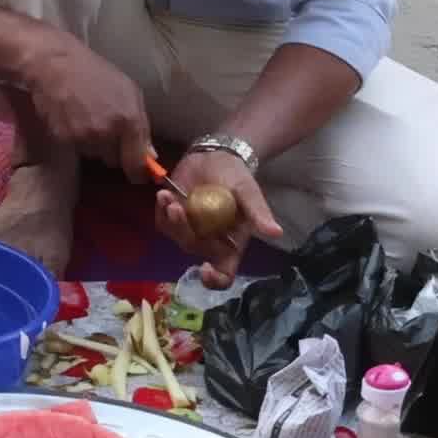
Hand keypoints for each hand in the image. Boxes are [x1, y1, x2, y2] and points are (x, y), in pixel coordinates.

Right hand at [16, 37, 155, 181]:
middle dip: (113, 149)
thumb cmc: (95, 73)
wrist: (56, 65)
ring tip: (87, 117)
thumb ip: (141, 124)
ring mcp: (84, 138)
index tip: (137, 174)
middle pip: (114, 160)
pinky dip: (77, 139)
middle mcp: (107, 133)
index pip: (136, 162)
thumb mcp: (128, 90)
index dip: (137, 172)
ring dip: (94, 143)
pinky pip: (77, 149)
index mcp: (128, 120)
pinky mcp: (65, 140)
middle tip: (105, 126)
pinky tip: (73, 118)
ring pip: (95, 154)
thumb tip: (150, 155)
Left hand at [156, 145, 283, 288]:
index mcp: (231, 244)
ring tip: (167, 196)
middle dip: (183, 229)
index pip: (223, 275)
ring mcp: (190, 231)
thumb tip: (276, 233)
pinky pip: (164, 223)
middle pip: (193, 249)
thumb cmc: (237, 177)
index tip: (204, 269)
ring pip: (176, 236)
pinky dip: (161, 210)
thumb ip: (258, 212)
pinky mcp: (173, 219)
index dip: (214, 280)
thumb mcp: (249, 192)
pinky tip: (163, 194)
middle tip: (177, 207)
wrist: (217, 156)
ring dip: (170, 219)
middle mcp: (209, 242)